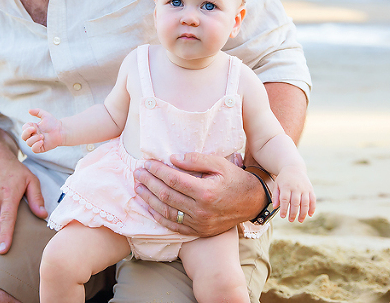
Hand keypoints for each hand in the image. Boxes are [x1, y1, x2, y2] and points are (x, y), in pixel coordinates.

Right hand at [22, 108, 63, 152]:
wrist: (61, 131)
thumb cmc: (53, 123)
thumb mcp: (45, 115)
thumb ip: (37, 111)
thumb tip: (29, 110)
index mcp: (32, 128)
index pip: (24, 129)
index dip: (26, 128)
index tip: (33, 127)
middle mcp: (33, 135)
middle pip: (23, 137)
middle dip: (27, 133)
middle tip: (34, 130)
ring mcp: (36, 142)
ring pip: (28, 143)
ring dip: (34, 139)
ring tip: (42, 136)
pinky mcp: (40, 148)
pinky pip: (33, 149)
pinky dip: (36, 146)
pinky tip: (41, 142)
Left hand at [133, 152, 262, 236]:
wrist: (251, 202)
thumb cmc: (235, 178)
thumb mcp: (219, 163)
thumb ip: (195, 160)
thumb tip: (172, 159)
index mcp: (206, 191)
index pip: (174, 180)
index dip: (158, 171)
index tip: (147, 163)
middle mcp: (201, 210)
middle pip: (167, 196)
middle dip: (149, 183)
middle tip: (138, 173)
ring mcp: (199, 223)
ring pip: (166, 212)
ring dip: (149, 199)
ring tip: (138, 187)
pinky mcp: (198, 231)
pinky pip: (173, 226)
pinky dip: (157, 217)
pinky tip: (147, 207)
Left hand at [273, 164, 315, 221]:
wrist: (294, 168)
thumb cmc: (284, 178)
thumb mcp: (277, 184)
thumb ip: (276, 196)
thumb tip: (275, 206)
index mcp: (286, 186)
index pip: (285, 199)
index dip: (284, 209)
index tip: (283, 216)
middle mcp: (296, 187)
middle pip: (295, 202)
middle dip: (293, 213)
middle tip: (290, 220)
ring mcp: (304, 188)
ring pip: (305, 202)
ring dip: (303, 213)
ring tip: (300, 220)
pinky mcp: (310, 189)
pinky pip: (313, 200)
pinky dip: (312, 208)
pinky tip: (310, 215)